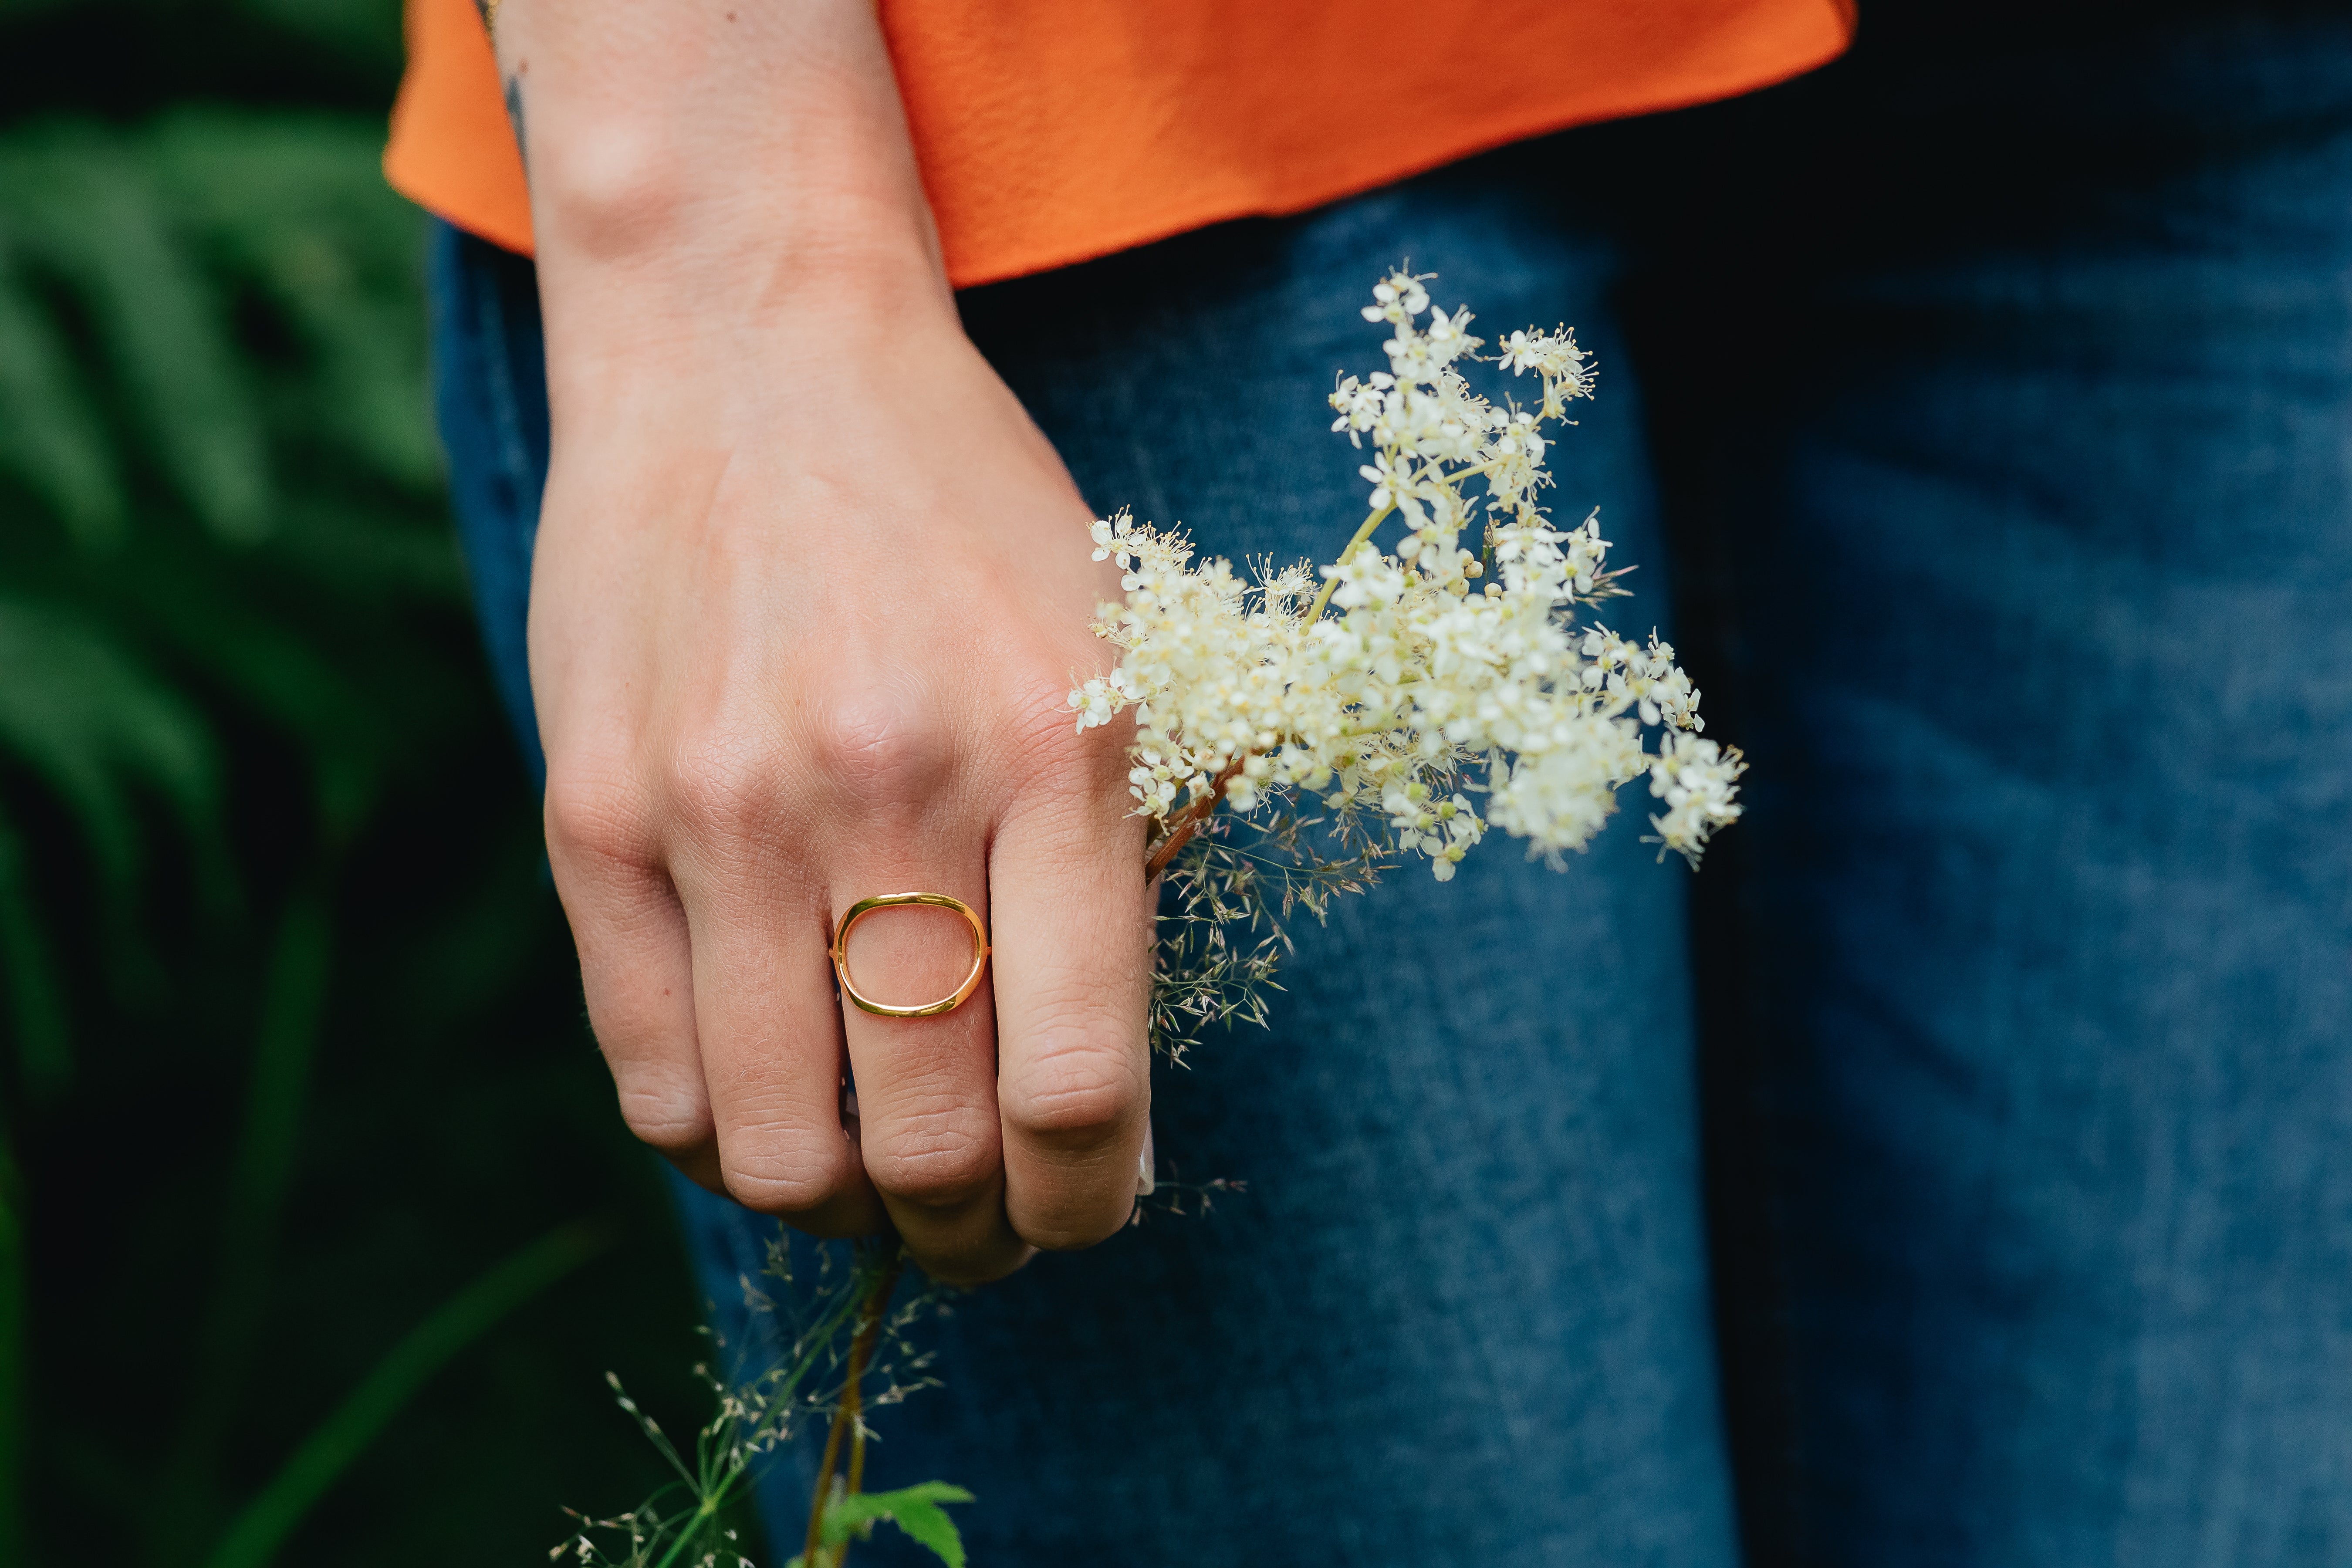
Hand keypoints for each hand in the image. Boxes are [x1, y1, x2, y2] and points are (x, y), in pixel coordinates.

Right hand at [501, 0, 1151, 1284]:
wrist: (756, 354)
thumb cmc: (958, 516)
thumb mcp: (1096, 657)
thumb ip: (1098, 879)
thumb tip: (1087, 1119)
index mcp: (1053, 752)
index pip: (1077, 1085)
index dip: (1089, 1201)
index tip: (1086, 1210)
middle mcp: (888, 789)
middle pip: (927, 1143)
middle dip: (974, 1235)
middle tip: (981, 1230)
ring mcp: (723, 811)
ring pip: (777, 1146)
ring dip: (842, 1210)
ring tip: (873, 1182)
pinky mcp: (595, 816)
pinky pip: (649, 1075)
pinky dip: (719, 1139)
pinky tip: (765, 1106)